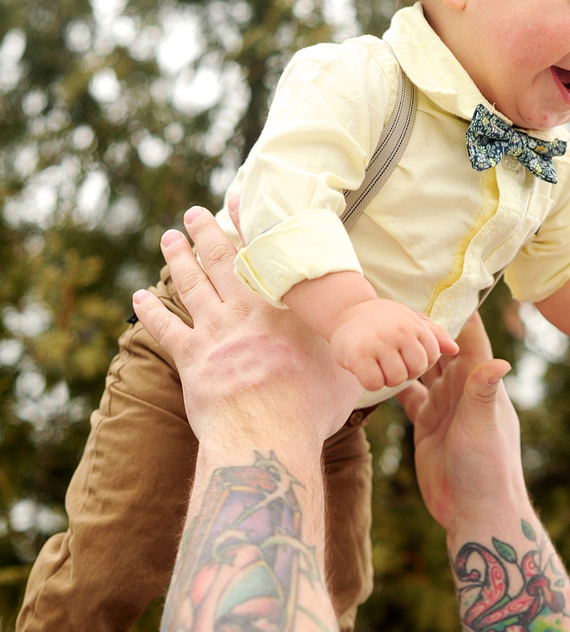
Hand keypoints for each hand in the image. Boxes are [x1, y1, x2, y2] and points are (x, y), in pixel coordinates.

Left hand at [134, 207, 360, 445]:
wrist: (267, 433)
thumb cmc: (312, 406)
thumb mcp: (345, 369)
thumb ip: (347, 349)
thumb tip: (368, 342)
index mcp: (284, 307)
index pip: (264, 255)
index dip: (247, 224)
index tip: (235, 199)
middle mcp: (246, 311)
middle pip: (221, 262)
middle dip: (206, 232)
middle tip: (194, 214)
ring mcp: (216, 333)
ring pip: (191, 285)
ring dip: (178, 259)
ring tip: (169, 238)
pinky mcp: (192, 358)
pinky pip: (166, 328)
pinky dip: (151, 311)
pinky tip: (139, 297)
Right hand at [330, 299, 458, 392]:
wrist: (345, 310)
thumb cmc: (384, 320)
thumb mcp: (411, 322)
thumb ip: (434, 335)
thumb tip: (454, 349)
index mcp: (416, 325)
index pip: (431, 358)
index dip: (416, 361)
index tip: (401, 352)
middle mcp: (401, 332)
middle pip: (415, 370)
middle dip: (402, 371)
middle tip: (387, 359)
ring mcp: (380, 342)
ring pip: (395, 379)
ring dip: (384, 377)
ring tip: (374, 362)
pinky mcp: (359, 355)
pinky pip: (373, 383)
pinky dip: (368, 381)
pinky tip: (362, 368)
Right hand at [397, 315, 528, 533]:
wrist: (474, 510)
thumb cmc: (487, 469)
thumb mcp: (483, 427)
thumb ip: (484, 394)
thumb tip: (499, 361)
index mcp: (479, 384)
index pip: (470, 339)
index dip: (458, 313)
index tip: (441, 284)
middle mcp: (462, 390)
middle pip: (443, 348)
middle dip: (426, 326)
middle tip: (400, 297)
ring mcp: (443, 407)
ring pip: (423, 369)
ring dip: (408, 349)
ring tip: (384, 324)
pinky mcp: (426, 425)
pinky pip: (408, 396)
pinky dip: (395, 381)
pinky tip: (377, 365)